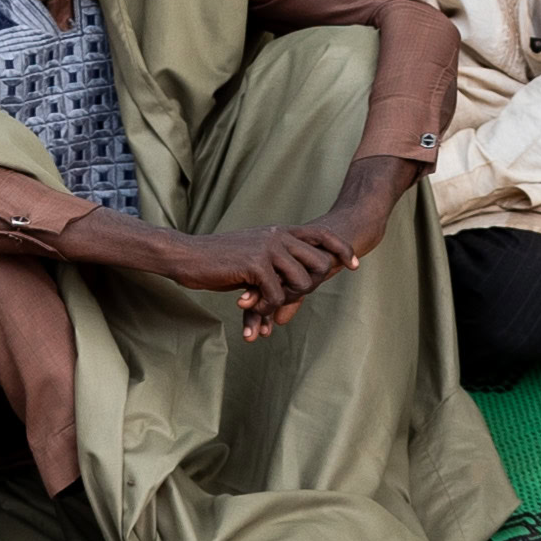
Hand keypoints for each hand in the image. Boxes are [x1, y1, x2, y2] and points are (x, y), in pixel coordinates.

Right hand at [161, 220, 353, 336]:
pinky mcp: (256, 264)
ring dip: (283, 303)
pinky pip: (276, 296)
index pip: (323, 234)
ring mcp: (269, 248)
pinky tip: (247, 308)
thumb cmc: (219, 261)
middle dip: (308, 289)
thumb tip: (299, 281)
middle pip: (320, 265)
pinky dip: (264, 309)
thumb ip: (277, 262)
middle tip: (285, 301)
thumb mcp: (254, 255)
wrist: (187, 256)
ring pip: (301, 284)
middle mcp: (278, 235)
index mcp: (280, 231)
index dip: (341, 250)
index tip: (354, 265)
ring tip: (261, 307)